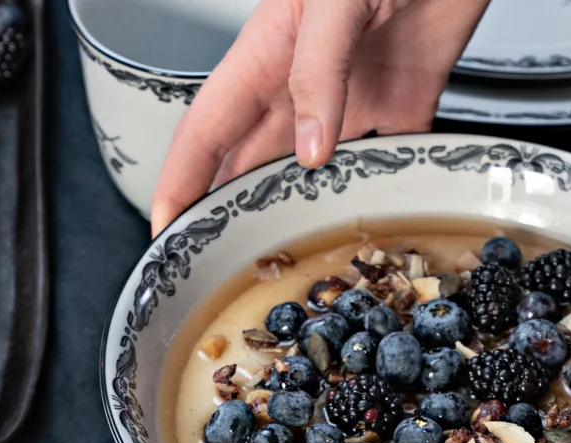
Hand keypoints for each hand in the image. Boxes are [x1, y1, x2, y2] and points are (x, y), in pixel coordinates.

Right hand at [151, 0, 488, 233]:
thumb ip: (318, 71)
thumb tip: (310, 152)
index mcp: (269, 51)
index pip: (209, 127)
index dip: (182, 178)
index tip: (166, 225)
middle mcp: (305, 83)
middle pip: (254, 161)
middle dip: (231, 211)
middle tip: (218, 263)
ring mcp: (353, 98)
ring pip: (316, 173)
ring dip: (303, 213)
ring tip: (289, 259)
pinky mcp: (405, 105)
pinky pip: (388, 162)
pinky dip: (382, 195)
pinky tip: (376, 225)